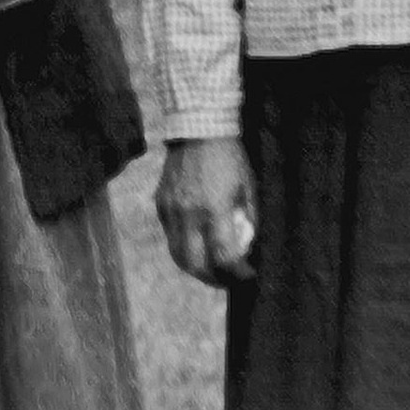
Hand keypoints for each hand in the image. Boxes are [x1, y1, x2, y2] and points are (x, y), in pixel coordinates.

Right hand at [156, 137, 258, 284]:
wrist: (199, 130)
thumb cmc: (230, 159)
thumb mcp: (248, 190)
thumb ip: (248, 222)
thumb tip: (249, 251)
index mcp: (214, 208)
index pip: (224, 256)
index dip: (238, 273)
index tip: (249, 275)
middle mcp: (188, 212)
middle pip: (195, 264)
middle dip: (214, 279)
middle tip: (228, 280)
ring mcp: (170, 208)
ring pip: (177, 254)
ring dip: (195, 268)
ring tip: (211, 269)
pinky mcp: (160, 202)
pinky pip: (170, 235)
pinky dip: (183, 246)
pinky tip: (197, 243)